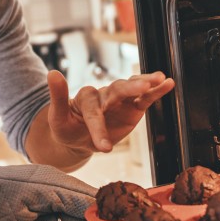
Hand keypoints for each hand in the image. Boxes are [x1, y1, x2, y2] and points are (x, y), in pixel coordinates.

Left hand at [46, 70, 174, 155]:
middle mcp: (104, 95)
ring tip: (160, 79)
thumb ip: (57, 97)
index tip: (105, 148)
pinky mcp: (132, 108)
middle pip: (117, 89)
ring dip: (145, 83)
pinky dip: (156, 91)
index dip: (99, 127)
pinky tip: (168, 83)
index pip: (94, 110)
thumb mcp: (57, 117)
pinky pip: (145, 98)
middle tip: (143, 87)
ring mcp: (120, 100)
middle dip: (130, 88)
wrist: (77, 138)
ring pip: (133, 89)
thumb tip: (52, 73)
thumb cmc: (66, 127)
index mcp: (85, 98)